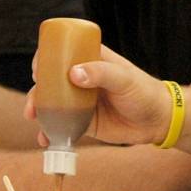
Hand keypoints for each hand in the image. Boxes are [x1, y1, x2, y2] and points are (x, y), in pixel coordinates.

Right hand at [23, 45, 170, 146]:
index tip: (38, 69)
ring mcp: (81, 100)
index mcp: (91, 59)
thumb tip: (74, 74)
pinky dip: (51, 131)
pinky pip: (62, 125)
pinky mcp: (83, 121)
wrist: (158, 121)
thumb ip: (101, 73)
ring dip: (39, 109)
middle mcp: (82, 78)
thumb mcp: (125, 79)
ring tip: (34, 117)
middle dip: (36, 89)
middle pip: (51, 80)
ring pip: (53, 103)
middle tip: (33, 101)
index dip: (46, 58)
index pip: (62, 52)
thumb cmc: (145, 92)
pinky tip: (45, 138)